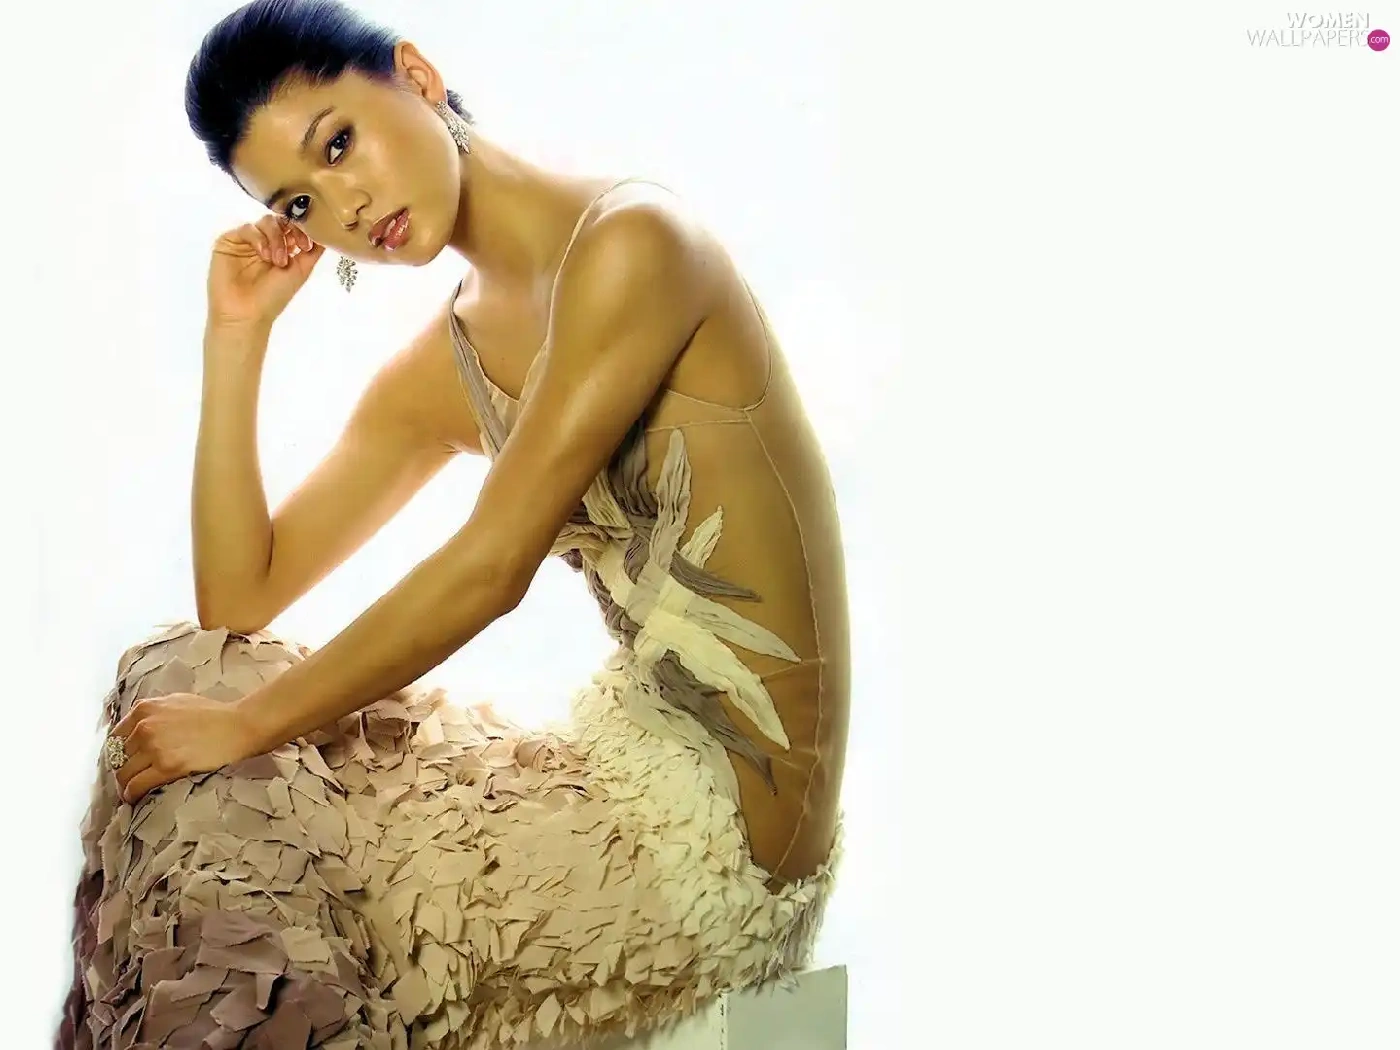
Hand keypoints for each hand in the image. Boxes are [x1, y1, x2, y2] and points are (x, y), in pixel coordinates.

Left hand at [109, 693, 259, 803]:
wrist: (237, 726)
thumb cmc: (213, 713)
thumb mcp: (176, 702)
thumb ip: (153, 713)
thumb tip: (138, 729)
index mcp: (145, 709)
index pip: (116, 735)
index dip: (118, 751)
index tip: (125, 760)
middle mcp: (145, 726)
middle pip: (118, 756)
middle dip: (123, 768)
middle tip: (130, 777)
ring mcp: (155, 747)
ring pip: (124, 773)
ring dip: (125, 784)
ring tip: (130, 790)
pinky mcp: (166, 767)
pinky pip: (136, 785)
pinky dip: (131, 794)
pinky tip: (133, 797)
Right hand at [207, 214, 324, 329]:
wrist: (247, 313)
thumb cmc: (273, 297)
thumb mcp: (301, 271)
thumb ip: (313, 251)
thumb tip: (326, 234)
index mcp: (281, 248)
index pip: (293, 227)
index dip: (302, 230)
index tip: (306, 245)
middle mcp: (264, 242)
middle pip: (280, 220)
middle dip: (290, 232)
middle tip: (295, 249)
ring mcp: (247, 241)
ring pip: (265, 222)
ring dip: (276, 238)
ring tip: (278, 260)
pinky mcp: (229, 241)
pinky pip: (247, 228)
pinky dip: (259, 239)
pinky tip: (264, 255)